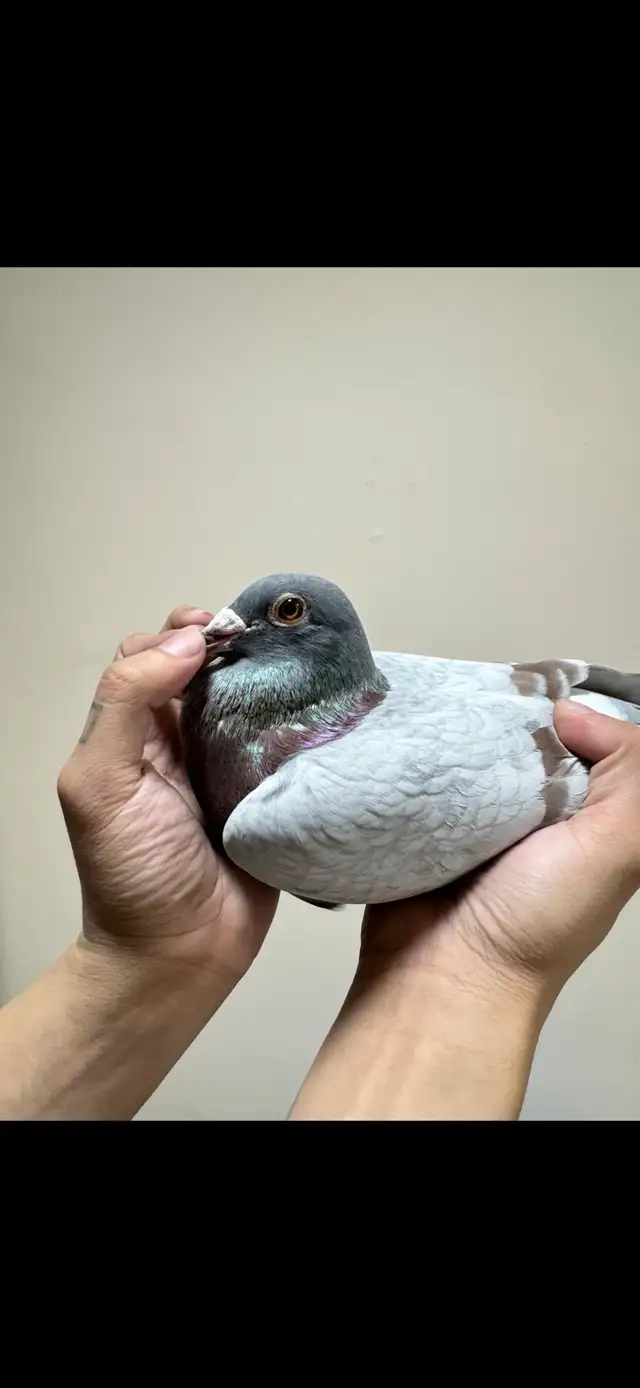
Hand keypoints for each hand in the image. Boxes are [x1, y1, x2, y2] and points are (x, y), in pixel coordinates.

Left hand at [57, 605, 278, 982]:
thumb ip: (125, 705)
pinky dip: (305, 724)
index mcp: (134, 731)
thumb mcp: (100, 783)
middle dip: (236, 645)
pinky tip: (325, 708)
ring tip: (304, 665)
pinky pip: (291, 746)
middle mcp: (182, 740)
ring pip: (254, 700)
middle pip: (209, 670)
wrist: (180, 955)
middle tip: (269, 640)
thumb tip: (184, 643)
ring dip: (275, 679)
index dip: (179, 634)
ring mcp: (231, 766)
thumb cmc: (130, 875)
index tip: (216, 632)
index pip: (150, 656)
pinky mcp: (274, 794)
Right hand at [291, 704, 639, 1118]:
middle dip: (514, 712)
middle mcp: (535, 814)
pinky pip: (426, 768)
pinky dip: (422, 751)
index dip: (575, 714)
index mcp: (587, 818)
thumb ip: (630, 778)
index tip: (548, 693)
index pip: (591, 743)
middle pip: (529, 738)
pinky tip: (417, 730)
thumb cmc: (536, 921)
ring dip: (461, 729)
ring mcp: (476, 815)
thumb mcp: (615, 850)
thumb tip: (573, 712)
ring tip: (448, 704)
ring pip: (475, 746)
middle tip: (491, 689)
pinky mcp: (425, 818)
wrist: (444, 975)